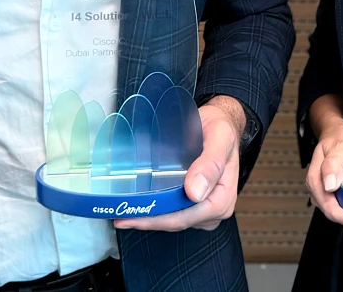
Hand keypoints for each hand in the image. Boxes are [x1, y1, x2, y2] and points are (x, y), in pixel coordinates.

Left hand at [114, 96, 243, 231]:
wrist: (220, 122)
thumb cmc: (220, 128)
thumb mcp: (219, 138)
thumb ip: (211, 163)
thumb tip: (194, 193)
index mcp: (223, 198)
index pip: (187, 216)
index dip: (159, 218)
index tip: (134, 214)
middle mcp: (215, 208)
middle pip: (177, 221)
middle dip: (148, 220)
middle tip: (120, 216)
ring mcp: (203, 208)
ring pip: (173, 219)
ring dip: (150, 216)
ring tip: (123, 212)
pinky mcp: (194, 203)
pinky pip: (173, 210)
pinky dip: (156, 208)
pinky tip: (139, 204)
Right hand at [305, 118, 342, 229]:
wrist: (334, 132)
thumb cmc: (337, 138)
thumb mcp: (338, 146)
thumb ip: (333, 164)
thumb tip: (329, 185)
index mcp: (315, 178)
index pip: (329, 207)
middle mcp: (316, 186)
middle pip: (330, 212)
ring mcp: (320, 189)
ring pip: (333, 210)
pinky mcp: (327, 189)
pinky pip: (335, 204)